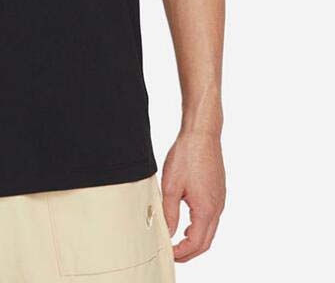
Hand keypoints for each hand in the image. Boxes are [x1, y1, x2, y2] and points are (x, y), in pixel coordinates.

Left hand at [161, 131, 225, 262]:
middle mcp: (217, 207)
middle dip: (189, 251)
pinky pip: (212, 217)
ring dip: (195, 240)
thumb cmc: (187, 156)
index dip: (182, 252)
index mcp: (206, 209)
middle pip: (206, 241)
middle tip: (172, 253)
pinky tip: (188, 223)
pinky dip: (200, 227)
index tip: (168, 253)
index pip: (196, 243)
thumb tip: (168, 233)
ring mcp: (220, 200)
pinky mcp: (218, 192)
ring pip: (210, 230)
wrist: (202, 134)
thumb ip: (170, 213)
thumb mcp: (171, 186)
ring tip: (177, 242)